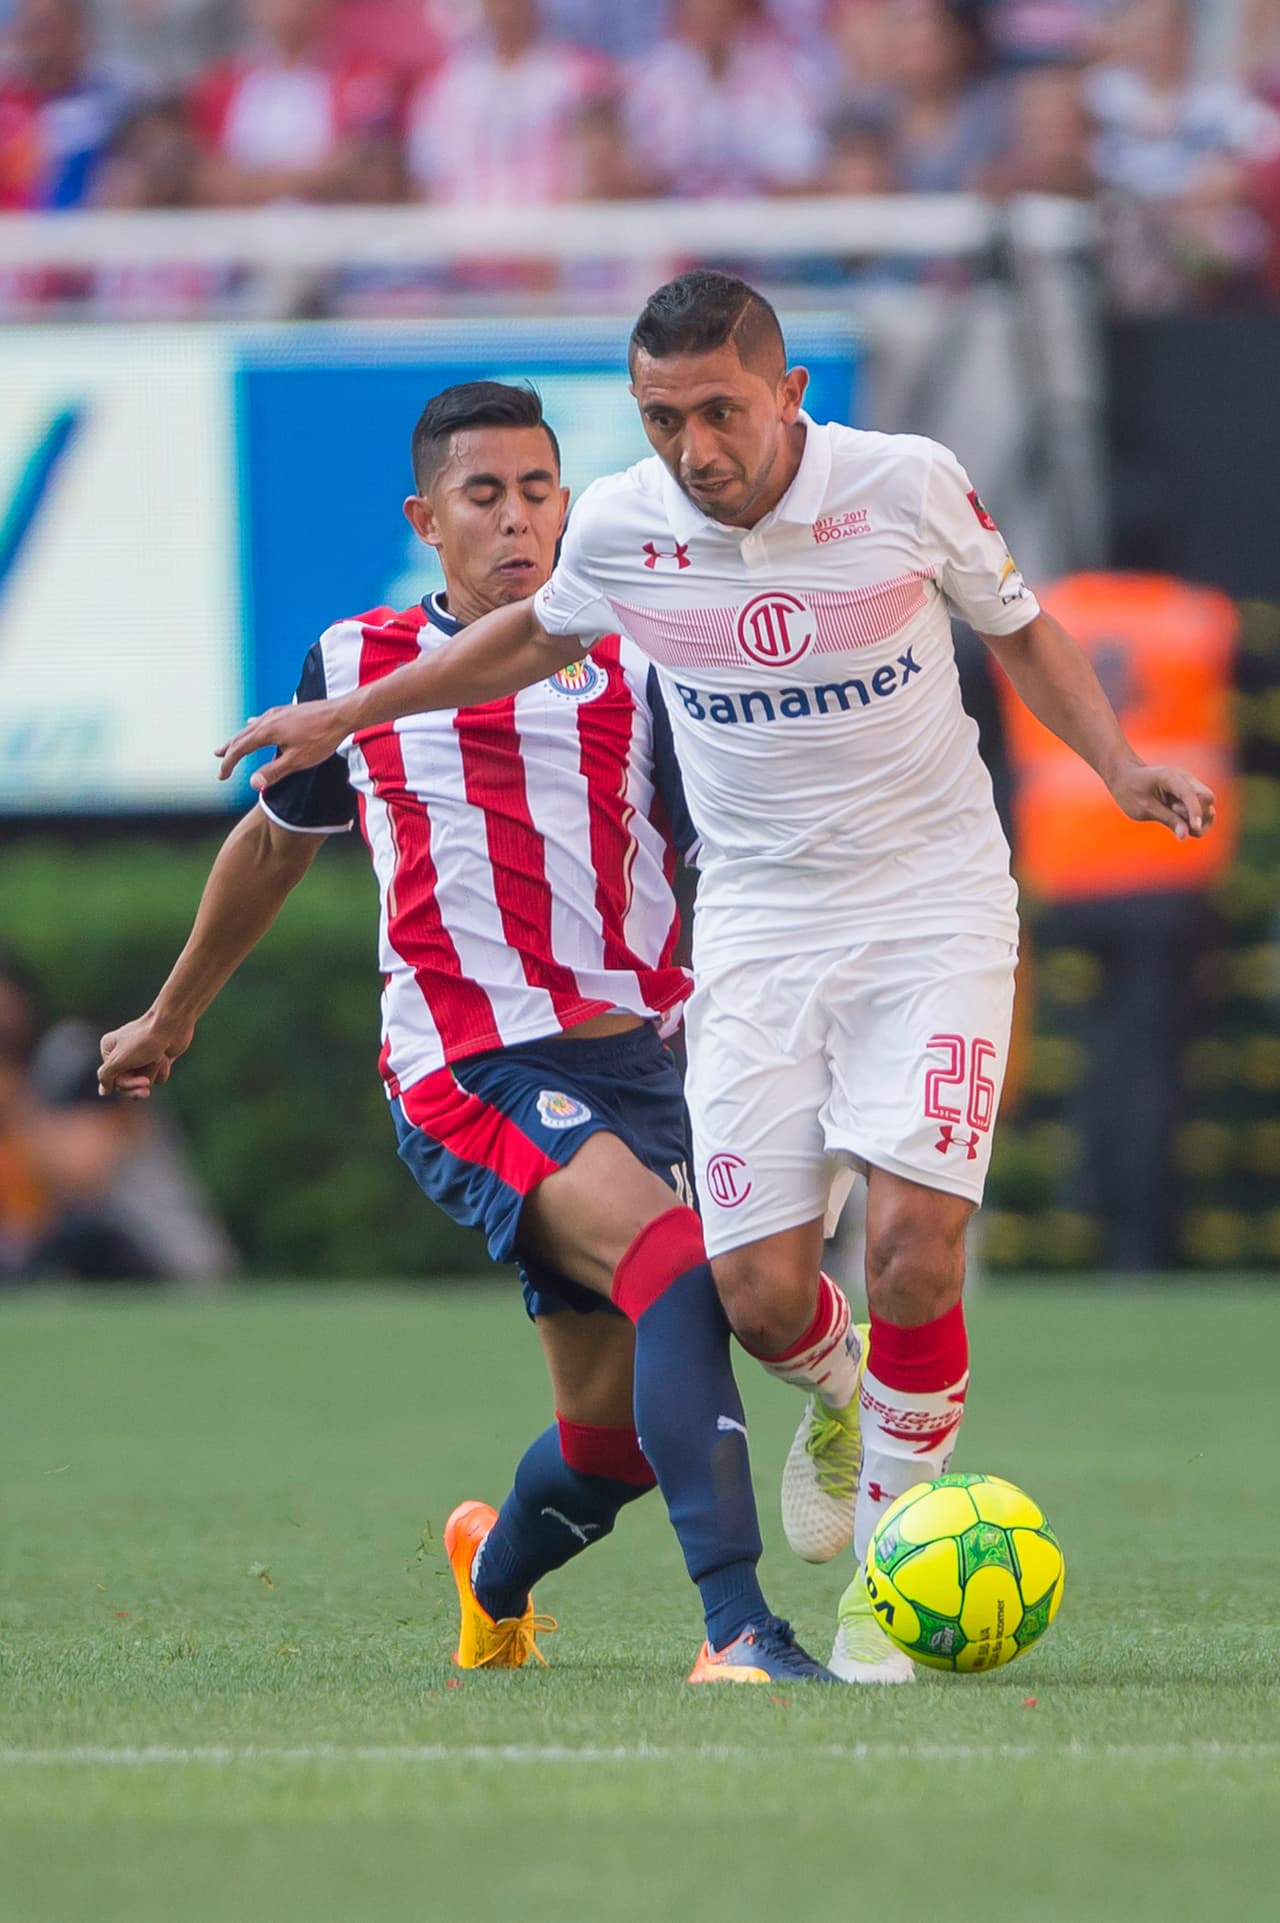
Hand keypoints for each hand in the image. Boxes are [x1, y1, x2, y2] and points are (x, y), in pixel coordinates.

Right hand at [98, 1011, 194, 1099]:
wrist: (172, 1027)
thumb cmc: (144, 1041)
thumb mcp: (118, 1060)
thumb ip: (106, 1076)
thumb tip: (103, 1091)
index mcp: (109, 1049)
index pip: (111, 1079)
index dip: (126, 1084)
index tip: (141, 1082)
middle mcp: (123, 1053)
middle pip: (126, 1083)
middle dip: (138, 1084)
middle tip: (147, 1082)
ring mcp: (141, 1057)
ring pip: (143, 1081)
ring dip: (152, 1072)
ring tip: (158, 1058)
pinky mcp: (156, 1059)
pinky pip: (157, 1077)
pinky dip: (162, 1070)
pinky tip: (166, 1057)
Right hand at [216, 702, 349, 788]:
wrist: (341, 714)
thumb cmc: (321, 739)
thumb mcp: (297, 761)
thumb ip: (274, 772)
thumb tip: (252, 784)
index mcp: (267, 731)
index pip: (240, 749)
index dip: (228, 764)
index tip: (222, 776)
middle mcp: (268, 719)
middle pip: (242, 736)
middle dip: (229, 750)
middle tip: (218, 759)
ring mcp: (278, 713)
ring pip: (252, 727)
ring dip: (239, 738)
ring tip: (230, 745)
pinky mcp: (287, 711)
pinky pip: (263, 720)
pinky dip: (253, 727)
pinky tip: (253, 724)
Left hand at [1108, 763, 1215, 839]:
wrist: (1124, 776)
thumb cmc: (1130, 791)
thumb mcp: (1145, 808)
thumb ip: (1167, 819)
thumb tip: (1185, 835)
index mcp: (1171, 777)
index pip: (1192, 796)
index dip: (1195, 813)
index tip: (1194, 829)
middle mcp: (1185, 778)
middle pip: (1208, 798)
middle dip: (1197, 813)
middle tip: (1173, 812)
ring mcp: (1189, 783)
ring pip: (1207, 803)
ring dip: (1197, 816)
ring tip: (1173, 813)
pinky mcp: (1188, 791)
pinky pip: (1201, 807)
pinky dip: (1193, 816)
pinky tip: (1176, 816)